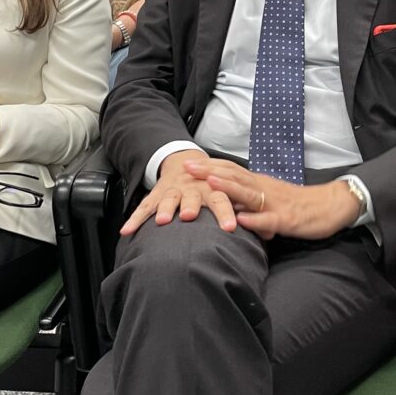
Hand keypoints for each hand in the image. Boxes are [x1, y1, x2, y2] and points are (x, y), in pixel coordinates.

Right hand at [120, 150, 238, 235]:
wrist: (184, 160)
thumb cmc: (211, 185)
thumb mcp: (226, 193)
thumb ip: (243, 211)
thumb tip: (269, 233)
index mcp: (212, 188)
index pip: (222, 198)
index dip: (226, 212)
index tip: (231, 227)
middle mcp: (193, 188)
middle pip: (194, 197)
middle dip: (191, 206)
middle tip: (189, 216)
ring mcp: (173, 191)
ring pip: (169, 199)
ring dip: (165, 209)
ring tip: (161, 221)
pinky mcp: (156, 195)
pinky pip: (144, 207)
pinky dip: (135, 219)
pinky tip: (127, 231)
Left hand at [186, 159, 361, 240]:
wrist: (331, 206)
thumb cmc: (299, 204)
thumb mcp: (270, 200)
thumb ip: (249, 201)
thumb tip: (227, 205)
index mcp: (259, 183)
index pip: (231, 171)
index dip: (209, 166)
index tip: (187, 162)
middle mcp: (264, 188)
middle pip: (234, 177)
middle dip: (210, 171)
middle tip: (187, 166)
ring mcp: (275, 203)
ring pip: (249, 194)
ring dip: (229, 187)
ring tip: (210, 182)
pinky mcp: (288, 219)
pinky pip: (270, 219)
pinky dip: (255, 219)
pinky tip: (242, 220)